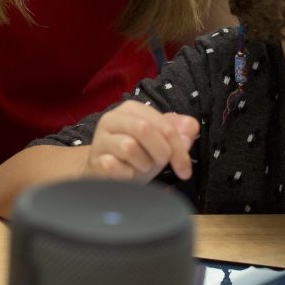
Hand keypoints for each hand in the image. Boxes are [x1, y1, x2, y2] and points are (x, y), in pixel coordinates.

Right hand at [84, 101, 198, 182]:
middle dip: (161, 152)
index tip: (185, 170)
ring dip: (143, 163)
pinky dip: (126, 175)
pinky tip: (126, 174)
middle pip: (144, 128)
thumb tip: (191, 129)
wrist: (105, 173)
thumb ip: (179, 131)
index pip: (164, 124)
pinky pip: (113, 166)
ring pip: (129, 147)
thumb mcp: (160, 142)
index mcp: (132, 109)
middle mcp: (112, 118)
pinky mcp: (94, 160)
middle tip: (161, 164)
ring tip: (141, 166)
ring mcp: (100, 139)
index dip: (179, 148)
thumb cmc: (137, 155)